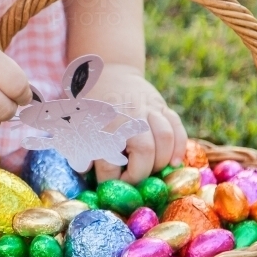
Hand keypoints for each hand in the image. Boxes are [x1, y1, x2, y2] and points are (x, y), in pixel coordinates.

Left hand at [87, 64, 186, 184]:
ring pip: (165, 137)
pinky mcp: (161, 106)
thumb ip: (80, 147)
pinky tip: (176, 162)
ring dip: (162, 161)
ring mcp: (147, 109)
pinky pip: (177, 126)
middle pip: (145, 150)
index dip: (110, 180)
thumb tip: (86, 171)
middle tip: (134, 181)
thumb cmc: (90, 104)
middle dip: (141, 173)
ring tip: (155, 172)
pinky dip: (180, 146)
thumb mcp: (76, 123)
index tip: (108, 185)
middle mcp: (128, 116)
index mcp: (103, 124)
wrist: (107, 71)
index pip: (109, 161)